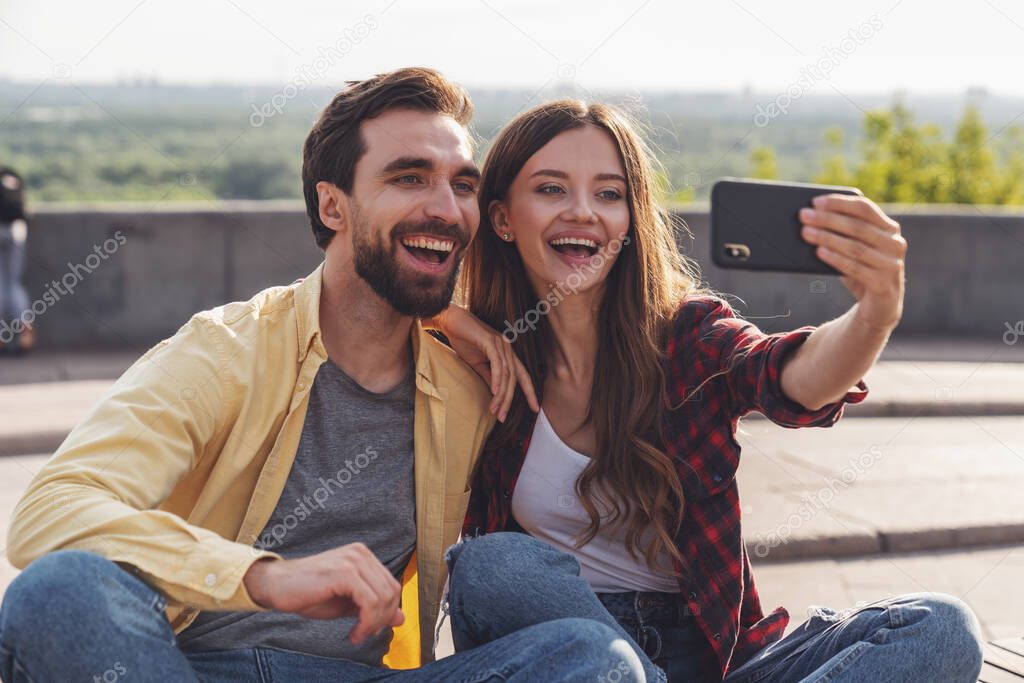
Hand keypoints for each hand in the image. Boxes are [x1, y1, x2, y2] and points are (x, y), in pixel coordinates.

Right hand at [244, 543, 403, 643]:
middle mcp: (360, 554)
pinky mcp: (343, 572)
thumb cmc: (307, 593)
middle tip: (364, 634)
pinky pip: (369, 601)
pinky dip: (366, 622)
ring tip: (358, 634)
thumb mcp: (346, 603)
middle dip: (383, 619)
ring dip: (374, 624)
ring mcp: (352, 560)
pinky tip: (354, 633)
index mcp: (363, 556)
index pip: (392, 586)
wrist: (275, 585)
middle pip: (392, 591)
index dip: (387, 612)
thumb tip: (401, 618)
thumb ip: (373, 607)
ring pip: (383, 597)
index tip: (371, 629)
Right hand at [429, 306, 539, 421]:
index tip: (535, 408)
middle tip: (503, 417)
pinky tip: (494, 393)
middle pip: (514, 379)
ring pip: (506, 374)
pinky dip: (497, 379)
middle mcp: (508, 348)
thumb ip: (489, 376)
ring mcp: (501, 343)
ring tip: (495, 410)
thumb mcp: (478, 364)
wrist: (450, 322)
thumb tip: (497, 393)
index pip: (522, 376)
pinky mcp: (491, 341)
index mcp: (507, 354)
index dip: (530, 392)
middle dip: (510, 400)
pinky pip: (497, 364)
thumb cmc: (463, 341)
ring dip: (501, 395)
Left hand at [799, 194, 906, 330]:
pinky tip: (819, 251)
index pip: (865, 208)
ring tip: (806, 233)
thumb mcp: (855, 249)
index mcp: (890, 228)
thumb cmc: (862, 270)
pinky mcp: (883, 284)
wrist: (879, 306)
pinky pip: (855, 268)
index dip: (840, 203)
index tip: (816, 201)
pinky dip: (835, 258)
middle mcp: (895, 244)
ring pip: (855, 247)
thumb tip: (811, 220)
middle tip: (804, 216)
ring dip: (828, 238)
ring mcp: (892, 265)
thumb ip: (843, 234)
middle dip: (828, 219)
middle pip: (857, 227)